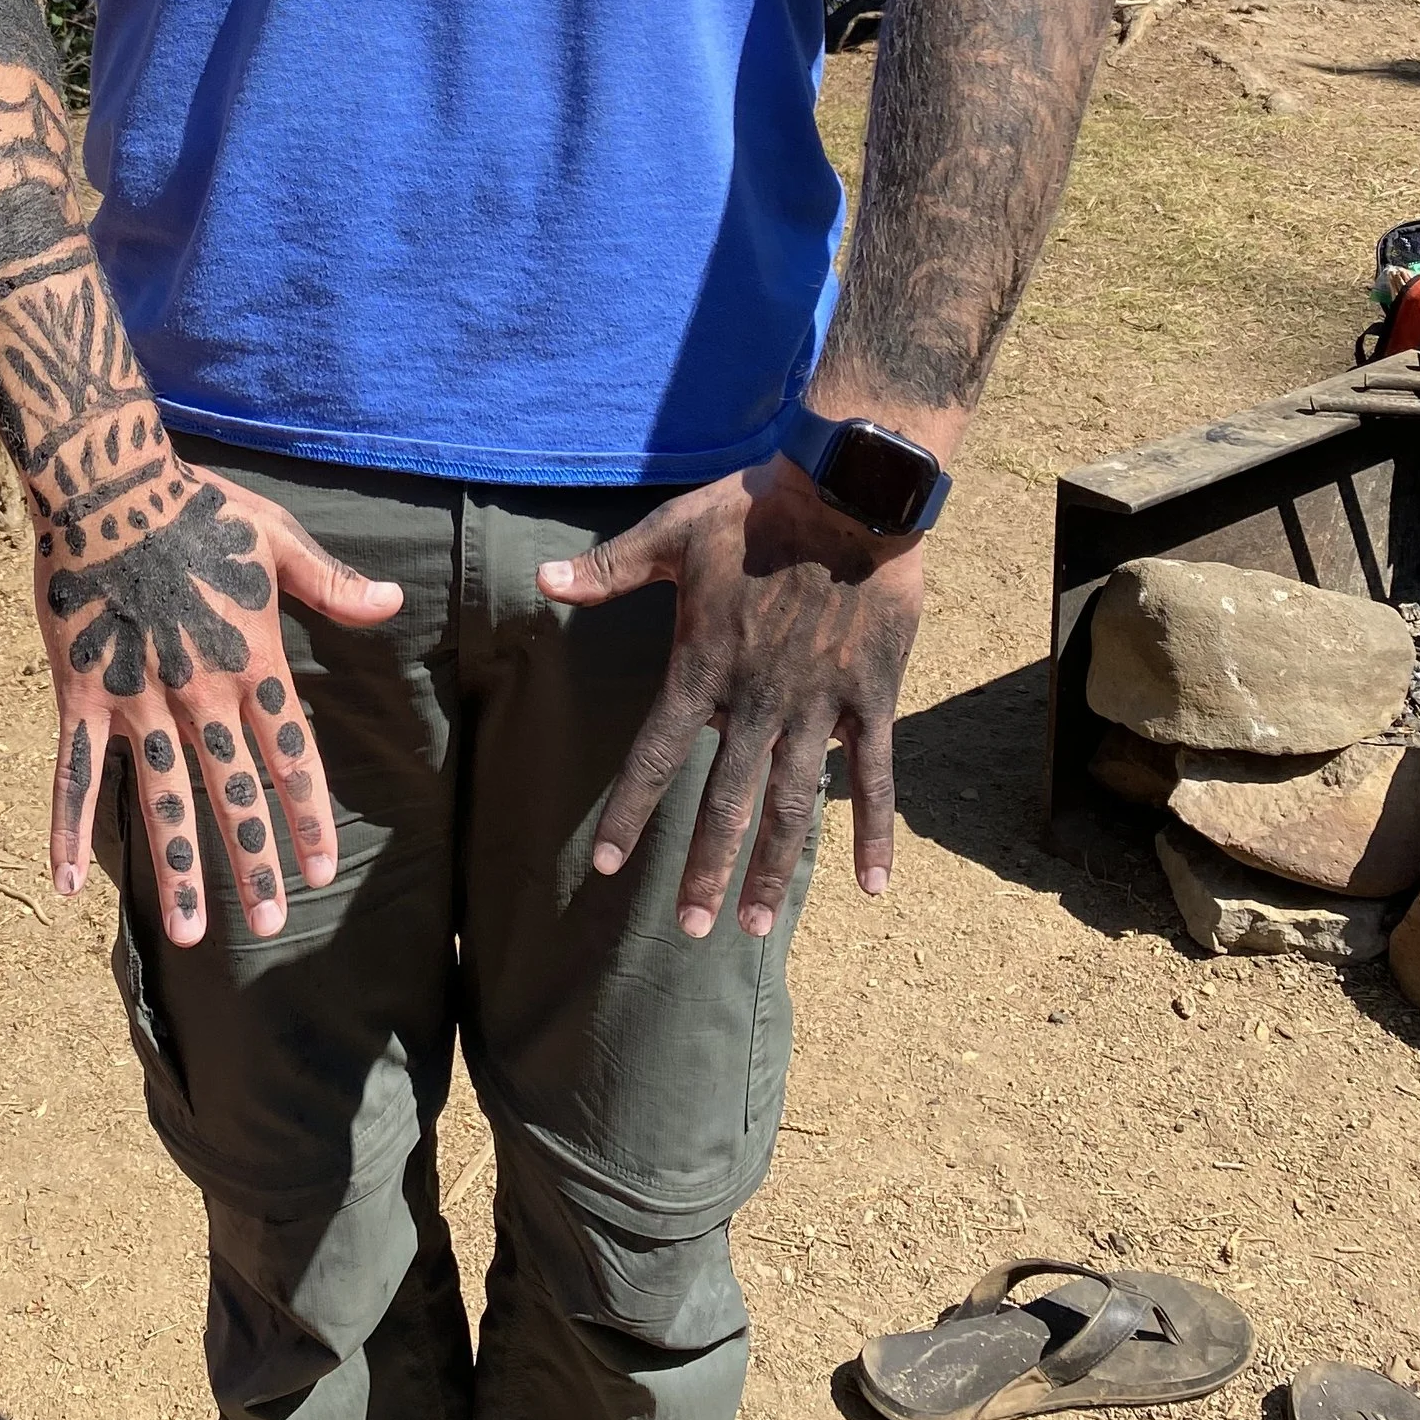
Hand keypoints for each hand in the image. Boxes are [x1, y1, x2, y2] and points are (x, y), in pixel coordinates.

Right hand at [37, 460, 401, 946]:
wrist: (108, 484)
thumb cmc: (198, 507)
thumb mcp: (276, 539)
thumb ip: (331, 584)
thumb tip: (393, 604)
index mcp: (250, 660)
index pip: (291, 753)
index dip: (307, 813)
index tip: (322, 868)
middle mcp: (199, 692)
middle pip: (234, 791)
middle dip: (254, 860)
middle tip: (272, 924)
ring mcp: (137, 698)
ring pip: (162, 798)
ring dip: (177, 868)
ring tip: (190, 934)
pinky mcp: (81, 693)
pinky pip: (76, 771)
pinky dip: (69, 826)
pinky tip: (68, 884)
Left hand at [538, 456, 925, 937]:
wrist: (851, 490)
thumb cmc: (756, 509)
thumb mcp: (674, 532)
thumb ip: (610, 568)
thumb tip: (542, 581)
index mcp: (704, 665)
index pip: (656, 755)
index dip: (629, 813)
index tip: (604, 865)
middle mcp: (758, 699)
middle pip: (726, 801)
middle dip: (707, 869)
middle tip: (689, 929)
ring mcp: (819, 703)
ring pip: (793, 805)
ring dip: (776, 870)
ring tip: (758, 927)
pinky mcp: (872, 697)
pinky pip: (876, 778)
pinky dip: (876, 834)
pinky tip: (873, 889)